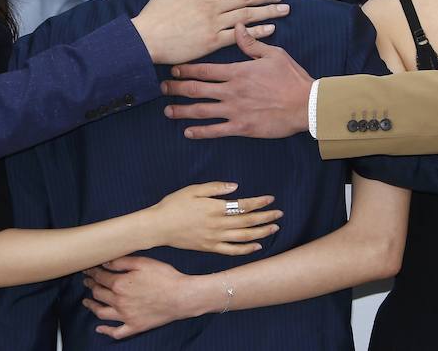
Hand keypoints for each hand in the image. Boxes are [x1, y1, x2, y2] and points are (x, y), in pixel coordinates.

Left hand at [83, 257, 203, 338]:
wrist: (181, 297)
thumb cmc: (165, 277)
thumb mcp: (143, 262)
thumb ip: (122, 262)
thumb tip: (105, 262)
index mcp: (120, 284)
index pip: (100, 277)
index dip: (92, 273)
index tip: (88, 270)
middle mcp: (119, 301)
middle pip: (98, 293)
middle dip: (90, 286)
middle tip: (87, 282)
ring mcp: (126, 316)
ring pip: (102, 313)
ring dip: (91, 306)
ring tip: (87, 301)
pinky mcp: (135, 326)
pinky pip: (116, 332)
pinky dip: (106, 332)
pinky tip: (99, 329)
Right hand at [132, 0, 289, 64]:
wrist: (146, 37)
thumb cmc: (155, 13)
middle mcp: (211, 5)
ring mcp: (213, 23)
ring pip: (247, 15)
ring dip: (268, 12)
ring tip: (283, 10)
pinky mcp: (212, 42)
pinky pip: (240, 36)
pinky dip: (257, 32)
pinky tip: (270, 29)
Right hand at [151, 182, 281, 254]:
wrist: (157, 227)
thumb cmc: (173, 205)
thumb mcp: (192, 190)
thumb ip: (214, 188)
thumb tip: (235, 187)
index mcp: (214, 208)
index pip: (243, 206)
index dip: (259, 202)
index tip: (271, 199)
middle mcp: (217, 225)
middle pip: (247, 222)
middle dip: (266, 217)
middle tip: (279, 213)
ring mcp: (214, 238)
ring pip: (243, 237)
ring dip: (261, 233)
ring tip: (274, 228)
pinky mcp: (209, 248)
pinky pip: (232, 251)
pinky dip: (246, 249)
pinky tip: (257, 246)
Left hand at [162, 24, 311, 138]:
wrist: (306, 104)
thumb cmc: (292, 77)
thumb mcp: (273, 54)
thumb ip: (251, 43)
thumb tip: (238, 26)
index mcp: (237, 72)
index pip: (204, 70)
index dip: (185, 69)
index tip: (173, 69)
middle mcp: (231, 91)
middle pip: (196, 89)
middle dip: (176, 88)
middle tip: (161, 88)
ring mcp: (235, 111)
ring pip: (201, 111)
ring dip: (182, 111)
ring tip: (168, 111)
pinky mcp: (242, 128)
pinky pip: (216, 131)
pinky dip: (200, 132)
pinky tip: (188, 132)